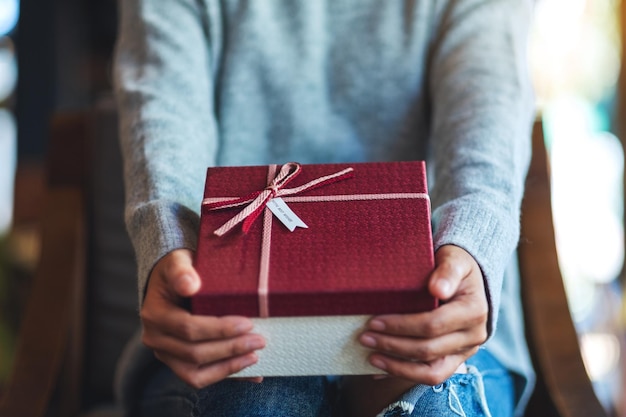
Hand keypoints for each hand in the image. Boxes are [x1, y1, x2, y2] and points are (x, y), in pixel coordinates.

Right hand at [140, 249, 265, 387]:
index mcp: (155, 315)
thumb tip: (190, 285)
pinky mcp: (176, 364)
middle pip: (194, 353)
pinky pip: (199, 378)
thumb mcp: (178, 261)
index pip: (189, 328)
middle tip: (259, 340)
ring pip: (195, 373)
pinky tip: (249, 373)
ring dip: (228, 367)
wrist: (171, 282)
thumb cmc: (179, 270)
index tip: (247, 323)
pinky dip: (224, 375)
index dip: (219, 329)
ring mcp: (165, 355)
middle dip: (230, 348)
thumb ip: (182, 271)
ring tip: (255, 356)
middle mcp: (155, 339)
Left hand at [359, 244, 488, 384]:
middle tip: (365, 337)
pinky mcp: (455, 361)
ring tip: (371, 357)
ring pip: (431, 372)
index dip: (401, 326)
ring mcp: (465, 352)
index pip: (433, 324)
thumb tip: (437, 289)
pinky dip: (404, 374)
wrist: (466, 280)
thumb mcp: (454, 259)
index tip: (374, 321)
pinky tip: (380, 371)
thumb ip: (447, 271)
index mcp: (474, 310)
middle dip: (393, 345)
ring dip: (398, 367)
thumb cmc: (454, 266)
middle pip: (428, 350)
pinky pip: (431, 375)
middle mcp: (474, 336)